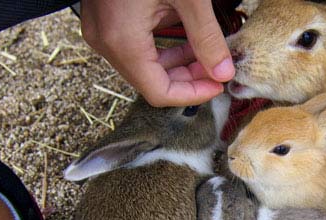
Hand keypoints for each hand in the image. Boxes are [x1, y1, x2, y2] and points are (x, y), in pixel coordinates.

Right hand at [80, 0, 234, 105]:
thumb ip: (207, 37)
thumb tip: (224, 71)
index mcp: (121, 40)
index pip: (159, 92)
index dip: (192, 94)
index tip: (217, 85)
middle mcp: (105, 41)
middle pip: (150, 81)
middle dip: (187, 78)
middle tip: (215, 69)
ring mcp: (101, 30)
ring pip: (142, 64)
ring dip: (175, 63)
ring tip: (203, 52)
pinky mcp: (104, 18)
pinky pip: (134, 45)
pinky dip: (160, 46)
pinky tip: (184, 36)